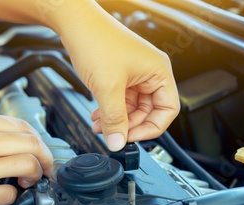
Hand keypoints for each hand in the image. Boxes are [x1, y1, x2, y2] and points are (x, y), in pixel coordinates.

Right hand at [0, 112, 52, 204]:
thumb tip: (14, 142)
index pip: (22, 126)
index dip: (38, 141)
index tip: (41, 151)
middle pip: (33, 144)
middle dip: (46, 158)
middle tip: (45, 169)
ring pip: (28, 166)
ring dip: (34, 176)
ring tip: (26, 181)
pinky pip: (10, 195)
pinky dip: (12, 197)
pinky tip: (2, 195)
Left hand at [60, 4, 179, 151]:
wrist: (75, 24)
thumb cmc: (96, 41)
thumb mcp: (107, 88)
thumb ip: (114, 119)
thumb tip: (118, 142)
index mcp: (159, 72)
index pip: (167, 110)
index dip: (151, 128)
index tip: (131, 138)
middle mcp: (150, 73)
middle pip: (149, 112)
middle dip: (129, 125)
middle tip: (113, 135)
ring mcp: (135, 74)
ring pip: (132, 108)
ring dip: (116, 120)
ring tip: (100, 127)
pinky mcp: (120, 75)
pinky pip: (120, 100)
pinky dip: (110, 111)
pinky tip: (98, 118)